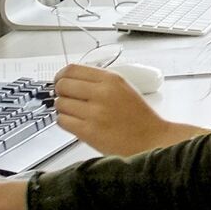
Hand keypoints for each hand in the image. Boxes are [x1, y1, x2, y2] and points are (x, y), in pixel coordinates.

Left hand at [50, 65, 202, 157]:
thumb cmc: (138, 117)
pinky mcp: (88, 132)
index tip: (60, 80)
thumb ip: (99, 82)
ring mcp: (94, 113)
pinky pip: (62, 121)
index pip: (72, 69)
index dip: (61, 75)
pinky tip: (76, 122)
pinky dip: (65, 121)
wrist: (150, 140)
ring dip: (64, 108)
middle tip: (67, 98)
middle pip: (63, 85)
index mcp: (111, 79)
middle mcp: (102, 93)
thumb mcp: (123, 88)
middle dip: (61, 92)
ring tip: (76, 113)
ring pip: (60, 104)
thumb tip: (71, 80)